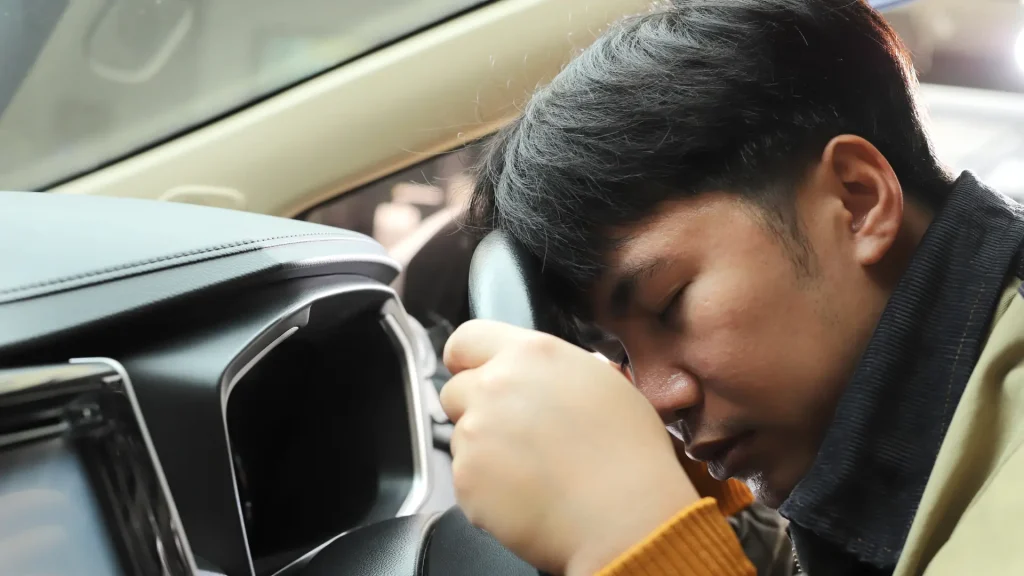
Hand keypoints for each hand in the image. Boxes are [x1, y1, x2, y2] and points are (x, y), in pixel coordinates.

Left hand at [440, 320, 699, 575]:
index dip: (466, 361)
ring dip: (483, 452)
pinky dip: (487, 490)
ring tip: (532, 473)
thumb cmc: (628, 453)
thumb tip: (537, 381)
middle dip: (475, 410)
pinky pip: (465, 480)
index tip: (472, 375)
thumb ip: (552, 372)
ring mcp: (474, 433)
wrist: (624, 516)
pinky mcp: (465, 479)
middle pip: (454, 391)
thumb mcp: (602, 384)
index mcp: (530, 354)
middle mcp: (494, 385)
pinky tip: (527, 497)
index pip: (465, 339)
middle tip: (515, 436)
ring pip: (459, 438)